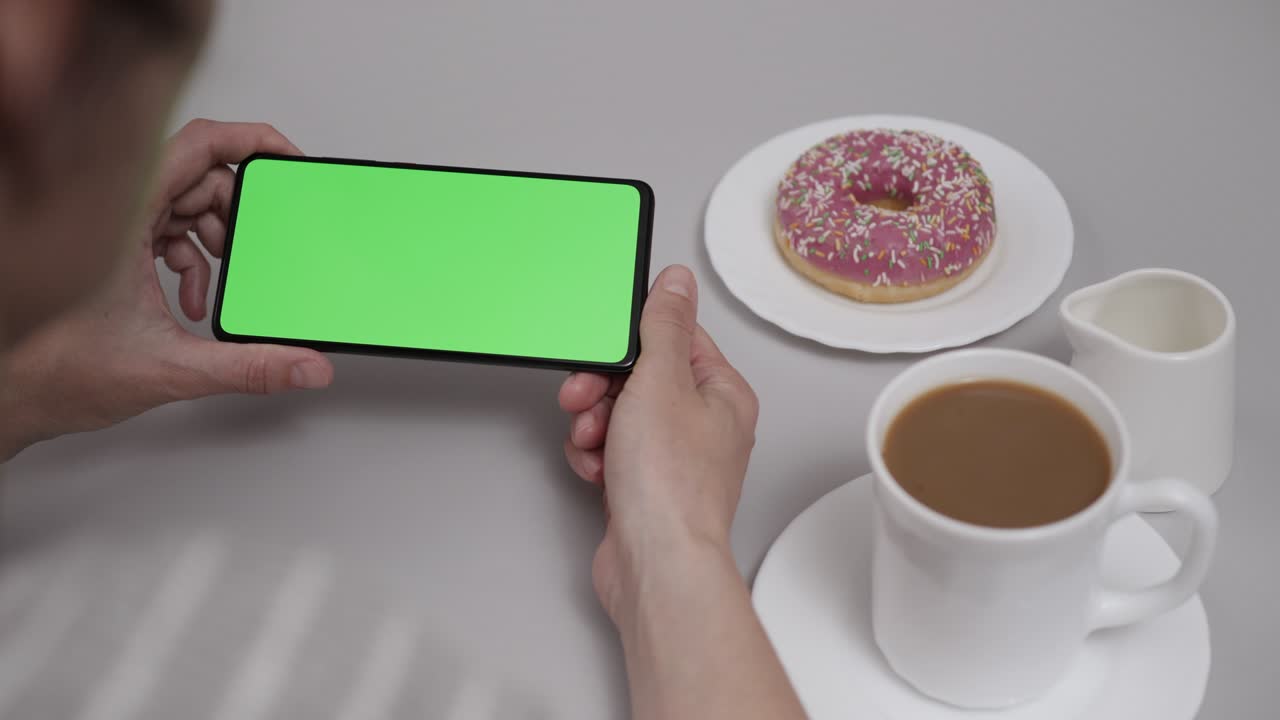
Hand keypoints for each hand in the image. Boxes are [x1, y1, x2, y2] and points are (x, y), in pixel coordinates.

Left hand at [0, 119, 332, 458]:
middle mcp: (116, 212)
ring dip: (213, 239)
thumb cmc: (59, 370)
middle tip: (256, 247)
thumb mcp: (172, 368)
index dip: (249, 140)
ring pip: (184, 203)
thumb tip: (305, 366)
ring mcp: (112, 227)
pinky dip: (192, 259)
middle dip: (235, 213)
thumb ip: (249, 367)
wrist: (15, 393)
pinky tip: (193, 300)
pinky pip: (167, 230)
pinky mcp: (111, 246)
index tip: (286, 158)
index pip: (197, 145)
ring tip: (221, 280)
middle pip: (198, 176)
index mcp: (123, 217)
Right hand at [558, 265, 758, 622]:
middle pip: (639, 377)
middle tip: (584, 397)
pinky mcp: (643, 485)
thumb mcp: (661, 382)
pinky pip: (609, 450)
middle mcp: (703, 424)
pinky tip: (595, 469)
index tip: (605, 345)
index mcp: (722, 392)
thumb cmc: (671, 485)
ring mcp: (672, 457)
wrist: (657, 563)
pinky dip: (594, 456)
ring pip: (617, 414)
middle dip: (601, 388)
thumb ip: (664, 326)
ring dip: (594, 423)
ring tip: (594, 441)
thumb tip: (676, 282)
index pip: (675, 339)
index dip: (632, 341)